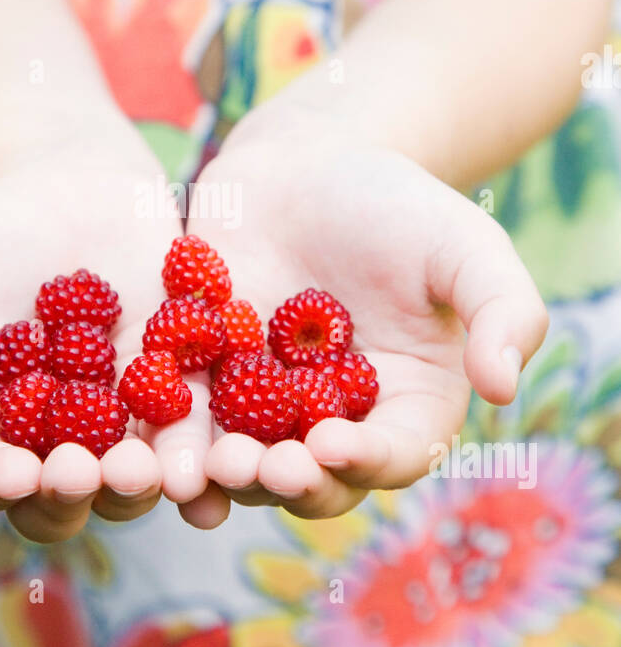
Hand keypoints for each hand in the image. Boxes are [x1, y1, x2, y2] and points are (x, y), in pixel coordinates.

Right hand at [0, 127, 208, 542]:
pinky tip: (219, 453)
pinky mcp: (182, 388)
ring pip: (135, 473)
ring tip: (159, 468)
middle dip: (78, 492)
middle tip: (92, 474)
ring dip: (147, 480)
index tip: (15, 476)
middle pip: (64, 494)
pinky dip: (206, 445)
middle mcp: (53, 439)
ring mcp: (123, 418)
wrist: (64, 177)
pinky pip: (196, 426)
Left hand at [176, 106, 547, 522]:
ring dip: (218, 477)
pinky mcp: (203, 384)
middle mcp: (335, 424)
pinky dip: (165, 440)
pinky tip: (141, 448)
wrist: (307, 164)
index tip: (334, 447)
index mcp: (406, 407)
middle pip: (313, 478)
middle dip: (285, 482)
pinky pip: (183, 421)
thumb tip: (506, 388)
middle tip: (256, 468)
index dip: (367, 460)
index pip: (395, 453)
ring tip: (195, 470)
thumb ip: (501, 310)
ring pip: (242, 464)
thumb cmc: (398, 205)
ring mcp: (264, 411)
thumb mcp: (464, 246)